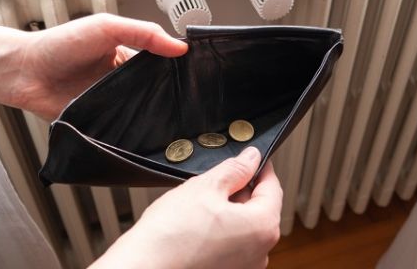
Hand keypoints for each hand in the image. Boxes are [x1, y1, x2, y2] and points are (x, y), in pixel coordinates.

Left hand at [0, 11, 186, 118]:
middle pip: (155, 94)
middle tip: (196, 113)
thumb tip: (180, 47)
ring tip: (179, 130)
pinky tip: (148, 140)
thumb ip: (143, 33)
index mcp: (128, 57)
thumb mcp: (106, 28)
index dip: (179, 72)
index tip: (202, 81)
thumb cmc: (60, 44)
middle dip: (171, 102)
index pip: (162, 66)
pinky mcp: (99, 125)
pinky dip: (132, 136)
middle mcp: (122, 83)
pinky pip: (121, 133)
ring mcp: (111, 105)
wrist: (24, 72)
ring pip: (141, 116)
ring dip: (154, 121)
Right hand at [91, 147, 282, 268]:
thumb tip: (251, 158)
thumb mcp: (205, 187)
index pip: (273, 188)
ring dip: (230, 213)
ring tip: (201, 205)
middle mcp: (260, 253)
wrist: (144, 267)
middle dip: (241, 192)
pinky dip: (220, 233)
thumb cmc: (172, 234)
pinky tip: (197, 226)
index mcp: (263, 228)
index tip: (250, 159)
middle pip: (260, 210)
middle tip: (217, 180)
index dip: (260, 168)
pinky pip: (232, 247)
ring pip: (244, 229)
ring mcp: (245, 268)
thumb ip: (235, 170)